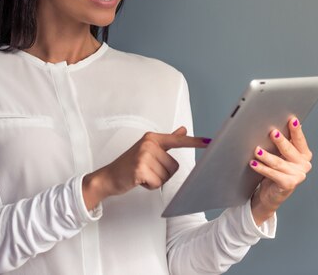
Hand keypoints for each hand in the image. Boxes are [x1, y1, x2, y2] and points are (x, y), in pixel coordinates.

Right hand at [82, 126, 209, 208]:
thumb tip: (182, 130)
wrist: (109, 177)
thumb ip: (167, 140)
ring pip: (166, 176)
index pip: (177, 140)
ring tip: (142, 175)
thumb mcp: (148, 149)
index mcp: (152, 138)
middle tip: (147, 170)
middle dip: (163, 173)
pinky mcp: (139, 169)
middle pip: (174, 166)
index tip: (209, 142)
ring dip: (156, 180)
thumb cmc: (129, 164)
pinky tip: (139, 181)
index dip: (194, 142)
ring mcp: (143, 156)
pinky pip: (157, 183)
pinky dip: (150, 186)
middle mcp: (148, 144)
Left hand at [249, 116, 312, 224]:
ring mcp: (298, 176)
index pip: (300, 140)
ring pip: (279, 162)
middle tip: (272, 132)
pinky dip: (262, 168)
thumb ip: (284, 142)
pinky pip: (273, 174)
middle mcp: (304, 165)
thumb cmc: (276, 170)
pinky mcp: (288, 184)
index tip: (291, 119)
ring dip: (266, 155)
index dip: (296, 130)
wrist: (271, 194)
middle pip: (290, 150)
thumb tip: (280, 122)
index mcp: (304, 154)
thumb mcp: (282, 154)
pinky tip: (253, 163)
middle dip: (280, 140)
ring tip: (257, 150)